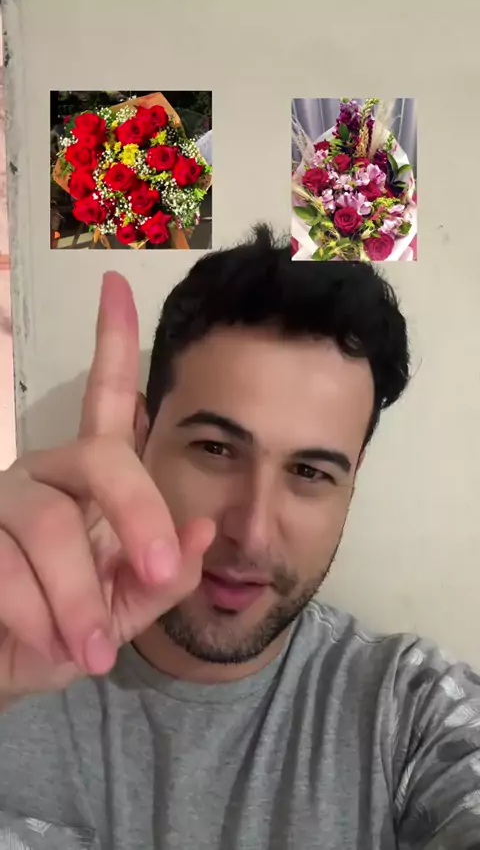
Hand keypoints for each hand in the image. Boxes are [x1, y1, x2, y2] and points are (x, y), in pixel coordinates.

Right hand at [0, 272, 214, 702]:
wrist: (5, 672)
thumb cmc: (69, 633)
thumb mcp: (129, 609)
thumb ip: (165, 574)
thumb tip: (204, 530)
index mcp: (91, 482)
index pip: (107, 402)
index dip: (111, 343)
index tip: (115, 284)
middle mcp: (44, 475)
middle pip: (101, 459)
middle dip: (138, 516)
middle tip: (156, 573)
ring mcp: (1, 502)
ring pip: (48, 526)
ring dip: (79, 599)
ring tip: (95, 651)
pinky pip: (7, 569)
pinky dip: (40, 620)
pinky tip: (52, 647)